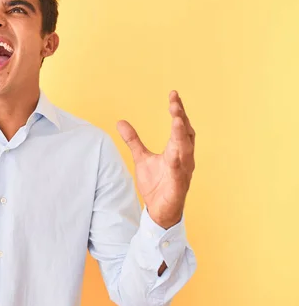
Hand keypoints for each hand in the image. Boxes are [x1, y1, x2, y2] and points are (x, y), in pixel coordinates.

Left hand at [117, 90, 195, 228]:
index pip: (180, 125)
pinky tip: (175, 154)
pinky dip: (178, 162)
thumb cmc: (156, 184)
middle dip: (181, 117)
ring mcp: (183, 171)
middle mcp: (184, 157)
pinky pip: (180, 172)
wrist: (159, 211)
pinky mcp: (179, 185)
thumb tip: (120, 122)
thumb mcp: (141, 158)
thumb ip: (133, 140)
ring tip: (177, 119)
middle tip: (175, 102)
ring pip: (186, 150)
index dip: (178, 110)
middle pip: (186, 133)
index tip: (173, 94)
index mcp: (176, 149)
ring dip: (182, 135)